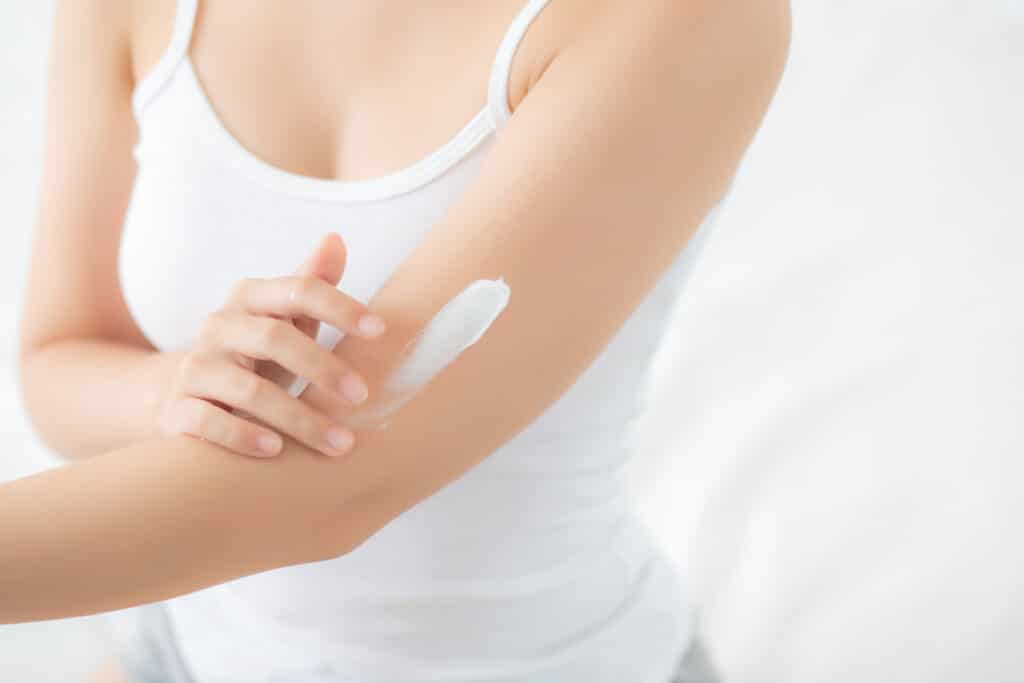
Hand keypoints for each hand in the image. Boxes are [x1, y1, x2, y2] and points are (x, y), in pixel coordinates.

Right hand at [155, 233, 386, 457]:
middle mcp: (219, 325)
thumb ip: (312, 283)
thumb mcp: (284, 319)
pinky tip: (276, 451)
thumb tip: (337, 238)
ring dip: (299, 418)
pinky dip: (243, 436)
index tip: (380, 330)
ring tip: (340, 443)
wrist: (184, 395)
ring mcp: (196, 367)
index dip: (339, 306)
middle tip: (363, 397)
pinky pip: (207, 421)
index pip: (298, 289)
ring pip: (247, 389)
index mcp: (251, 297)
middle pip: (273, 338)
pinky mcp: (177, 409)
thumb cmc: (255, 355)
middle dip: (323, 368)